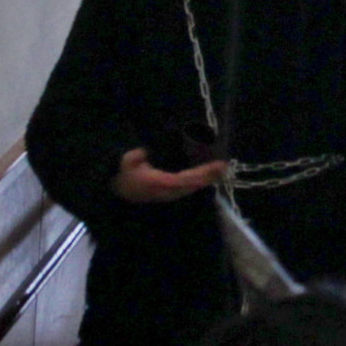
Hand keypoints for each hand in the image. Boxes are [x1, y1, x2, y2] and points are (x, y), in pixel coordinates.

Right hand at [111, 147, 226, 203]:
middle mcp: (167, 191)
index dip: (198, 175)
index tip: (211, 167)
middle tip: (223, 166)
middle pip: (191, 185)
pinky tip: (210, 176)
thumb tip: (141, 153)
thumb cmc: (126, 172)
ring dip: (207, 179)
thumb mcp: (126, 162)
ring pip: (192, 187)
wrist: (122, 189)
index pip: (182, 180)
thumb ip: (133, 158)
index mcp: (158, 183)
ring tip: (221, 169)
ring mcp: (170, 193)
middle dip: (208, 177)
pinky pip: (189, 187)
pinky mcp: (171, 192)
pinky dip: (200, 181)